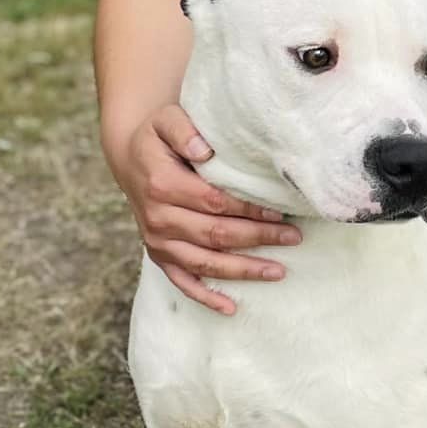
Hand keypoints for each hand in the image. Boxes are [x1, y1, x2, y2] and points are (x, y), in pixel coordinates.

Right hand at [109, 104, 300, 314]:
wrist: (132, 159)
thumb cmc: (159, 137)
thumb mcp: (167, 119)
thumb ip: (184, 129)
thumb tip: (204, 150)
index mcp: (162, 184)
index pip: (213, 202)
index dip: (248, 209)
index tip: (279, 210)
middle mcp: (158, 217)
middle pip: (215, 234)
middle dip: (257, 238)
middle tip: (294, 237)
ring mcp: (157, 241)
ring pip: (205, 262)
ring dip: (242, 270)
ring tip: (278, 271)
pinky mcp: (159, 256)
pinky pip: (182, 281)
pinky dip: (205, 296)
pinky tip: (231, 308)